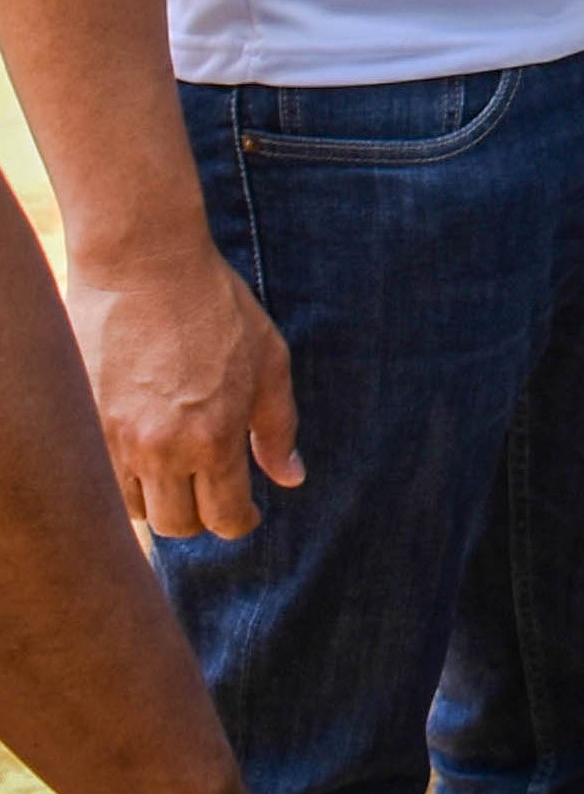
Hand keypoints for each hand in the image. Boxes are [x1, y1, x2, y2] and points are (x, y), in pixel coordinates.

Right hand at [66, 243, 296, 541]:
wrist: (144, 267)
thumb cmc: (216, 308)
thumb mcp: (269, 362)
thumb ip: (278, 427)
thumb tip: (290, 478)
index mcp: (213, 437)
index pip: (223, 518)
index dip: (239, 522)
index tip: (245, 514)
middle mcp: (160, 449)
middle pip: (176, 526)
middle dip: (200, 517)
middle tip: (213, 492)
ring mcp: (114, 440)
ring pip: (135, 508)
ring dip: (160, 499)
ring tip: (178, 470)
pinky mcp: (83, 424)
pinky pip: (102, 477)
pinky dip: (125, 478)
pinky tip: (145, 452)